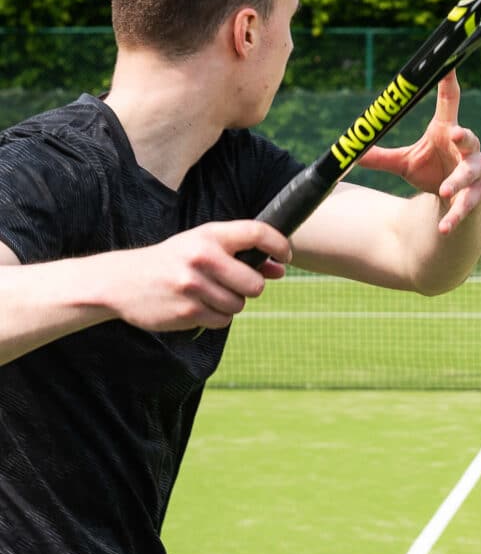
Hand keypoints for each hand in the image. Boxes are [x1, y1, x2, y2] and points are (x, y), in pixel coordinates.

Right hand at [103, 220, 291, 331]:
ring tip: (209, 293)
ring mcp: (194, 286)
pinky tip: (198, 305)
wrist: (121, 281)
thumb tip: (280, 269)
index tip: (285, 256)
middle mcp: (203, 258)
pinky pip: (222, 320)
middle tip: (235, 284)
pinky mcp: (187, 311)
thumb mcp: (202, 247)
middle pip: (255, 283)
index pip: (258, 232)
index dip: (280, 244)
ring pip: (239, 304)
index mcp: (209, 235)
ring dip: (231, 303)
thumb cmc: (171, 261)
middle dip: (251, 287)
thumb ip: (241, 255)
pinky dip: (216, 317)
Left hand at [357, 72, 480, 233]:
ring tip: (444, 189)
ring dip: (459, 180)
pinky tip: (443, 227)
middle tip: (453, 135)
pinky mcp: (478, 195)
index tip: (446, 65)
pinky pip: (469, 203)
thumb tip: (351, 151)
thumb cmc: (431, 173)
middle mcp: (466, 149)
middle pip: (469, 138)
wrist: (450, 203)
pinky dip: (456, 215)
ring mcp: (475, 172)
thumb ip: (381, 157)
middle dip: (464, 137)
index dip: (449, 83)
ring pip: (472, 172)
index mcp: (447, 132)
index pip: (450, 103)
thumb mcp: (404, 164)